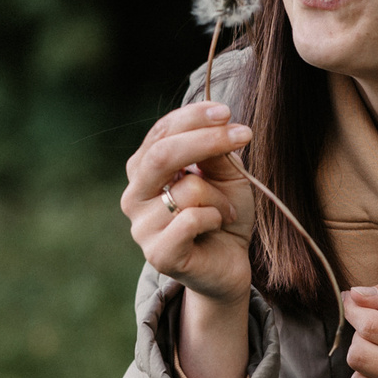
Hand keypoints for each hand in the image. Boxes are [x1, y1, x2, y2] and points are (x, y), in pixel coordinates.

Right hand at [122, 102, 256, 302]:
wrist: (229, 264)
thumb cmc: (222, 214)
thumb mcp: (224, 175)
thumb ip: (213, 152)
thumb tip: (213, 124)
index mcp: (144, 171)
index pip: (160, 133)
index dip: (192, 117)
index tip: (226, 113)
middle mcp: (134, 196)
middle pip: (162, 155)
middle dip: (206, 140)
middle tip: (244, 134)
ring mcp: (141, 227)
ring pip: (186, 190)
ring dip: (219, 197)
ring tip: (225, 211)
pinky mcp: (157, 254)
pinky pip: (191, 220)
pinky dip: (215, 218)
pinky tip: (216, 227)